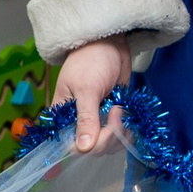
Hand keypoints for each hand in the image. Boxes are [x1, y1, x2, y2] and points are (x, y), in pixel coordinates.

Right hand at [52, 38, 129, 153]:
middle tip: (116, 111)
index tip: (103, 130)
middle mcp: (79, 123)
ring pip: (110, 144)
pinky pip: (121, 135)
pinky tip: (127, 113)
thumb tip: (83, 148)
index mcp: (64, 118)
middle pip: (95, 148)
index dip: (90, 145)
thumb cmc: (90, 60)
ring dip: (121, 132)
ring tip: (121, 109)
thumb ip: (86, 119)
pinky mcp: (113, 117)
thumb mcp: (86, 89)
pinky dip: (128, 129)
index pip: (73, 146)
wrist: (109, 43)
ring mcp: (98, 121)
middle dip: (110, 135)